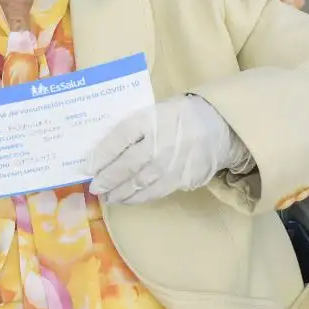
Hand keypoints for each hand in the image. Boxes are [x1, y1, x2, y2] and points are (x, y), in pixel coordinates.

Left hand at [86, 96, 249, 204]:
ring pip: (138, 184)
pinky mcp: (180, 180)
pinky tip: (128, 199)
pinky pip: (154, 192)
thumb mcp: (155, 109)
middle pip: (125, 166)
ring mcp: (169, 165)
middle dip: (106, 180)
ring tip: (108, 197)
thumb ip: (134, 126)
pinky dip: (138, 198)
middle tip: (95, 187)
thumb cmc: (180, 115)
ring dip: (119, 193)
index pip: (118, 139)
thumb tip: (105, 147)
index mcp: (149, 120)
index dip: (101, 155)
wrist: (220, 125)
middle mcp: (158, 144)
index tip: (88, 166)